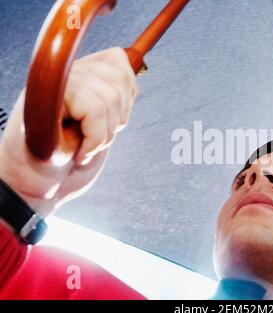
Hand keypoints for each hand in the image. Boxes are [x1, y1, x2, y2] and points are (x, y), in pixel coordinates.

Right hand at [0, 47, 137, 215]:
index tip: (112, 121)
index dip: (127, 94)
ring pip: (109, 97)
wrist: (38, 189)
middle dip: (116, 120)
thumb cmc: (69, 161)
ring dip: (103, 135)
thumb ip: (113, 98)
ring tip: (84, 147)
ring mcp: (53, 83)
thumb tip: (132, 75)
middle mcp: (64, 73)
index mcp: (78, 74)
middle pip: (119, 79)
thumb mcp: (101, 126)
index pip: (118, 60)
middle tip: (94, 139)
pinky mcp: (44, 98)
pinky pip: (93, 108)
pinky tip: (78, 151)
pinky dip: (94, 139)